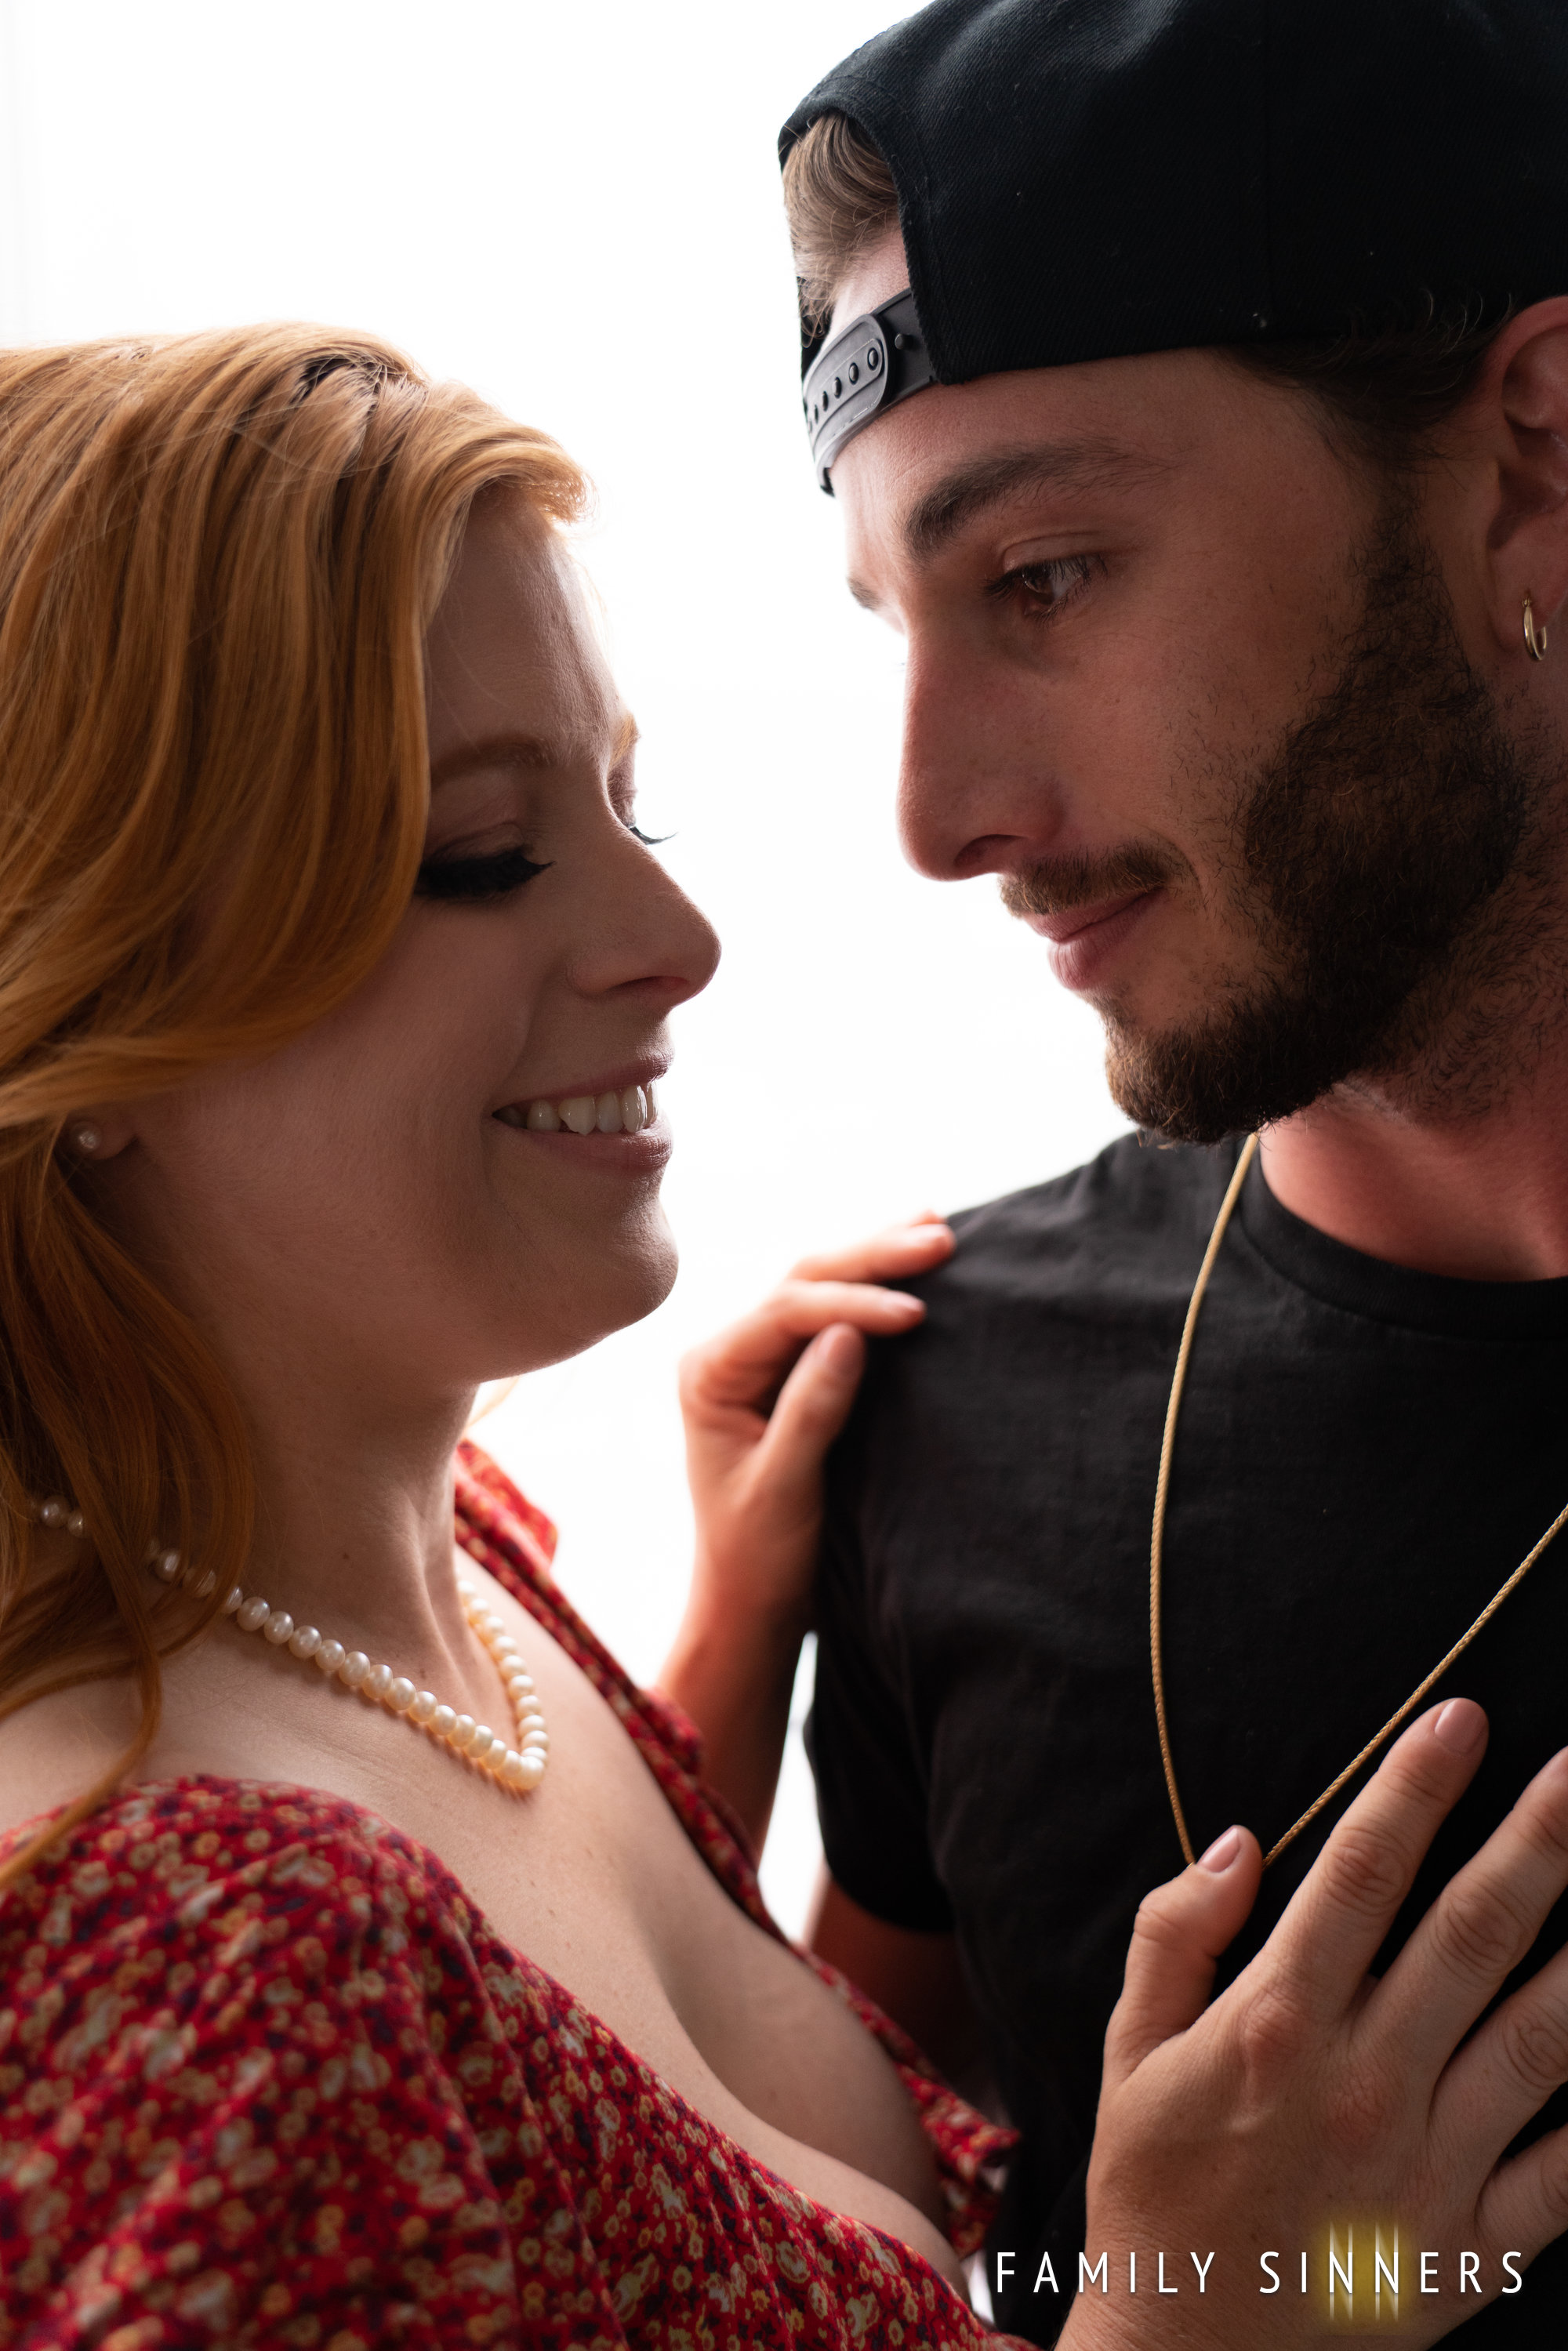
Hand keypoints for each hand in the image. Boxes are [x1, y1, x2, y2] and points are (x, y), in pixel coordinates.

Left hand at [678, 1214, 953, 1634]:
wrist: (751, 1602)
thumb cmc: (758, 1556)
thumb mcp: (785, 1488)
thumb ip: (812, 1408)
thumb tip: (850, 1331)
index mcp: (709, 1373)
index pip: (786, 1312)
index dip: (852, 1303)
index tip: (915, 1313)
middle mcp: (727, 1352)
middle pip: (802, 1282)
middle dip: (871, 1257)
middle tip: (940, 1238)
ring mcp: (757, 1358)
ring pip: (819, 1286)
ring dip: (876, 1257)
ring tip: (935, 1227)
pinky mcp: (788, 1371)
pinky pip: (833, 1313)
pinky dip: (872, 1286)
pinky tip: (908, 1259)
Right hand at [1063, 1699, 1567, 2346]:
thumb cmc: (1153, 2190)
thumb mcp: (1128, 2052)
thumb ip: (1174, 1936)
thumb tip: (1240, 1843)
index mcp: (1274, 2026)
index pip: (1359, 1876)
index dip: (1413, 1789)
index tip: (1461, 1718)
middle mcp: (1362, 2084)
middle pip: (1471, 1937)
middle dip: (1539, 1842)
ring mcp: (1427, 2168)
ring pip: (1538, 2041)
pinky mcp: (1470, 2246)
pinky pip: (1565, 2177)